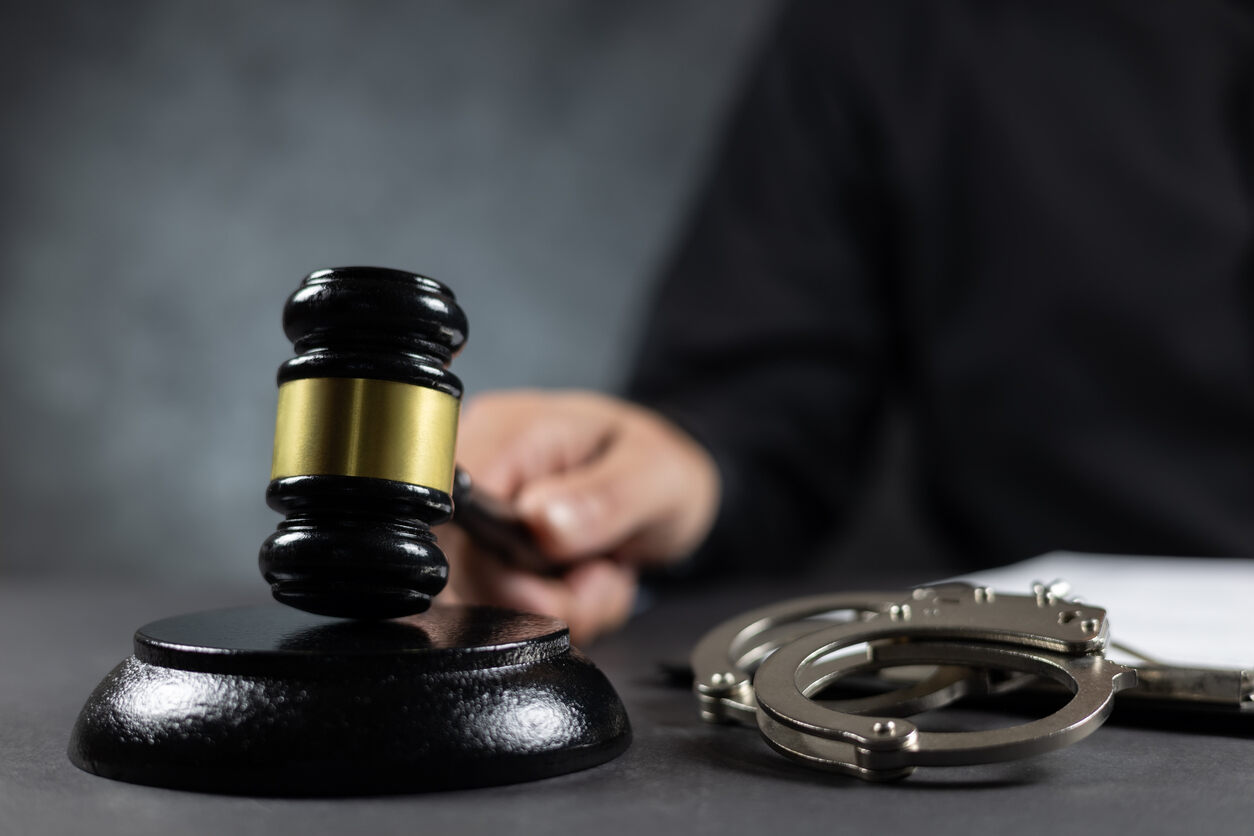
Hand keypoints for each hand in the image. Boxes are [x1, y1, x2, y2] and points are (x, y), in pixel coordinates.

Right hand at [437, 389, 719, 642]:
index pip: (456, 507)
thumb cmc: (655, 465)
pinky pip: (504, 611)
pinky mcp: (492, 558)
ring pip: (484, 601)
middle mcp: (482, 472)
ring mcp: (482, 520)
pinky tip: (586, 585)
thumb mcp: (655, 474)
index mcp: (509, 434)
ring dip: (556, 610)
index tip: (554, 576)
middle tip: (599, 578)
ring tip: (601, 575)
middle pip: (463, 567)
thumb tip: (540, 524)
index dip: (496, 562)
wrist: (665, 487)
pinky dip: (555, 615)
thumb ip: (603, 498)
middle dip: (542, 598)